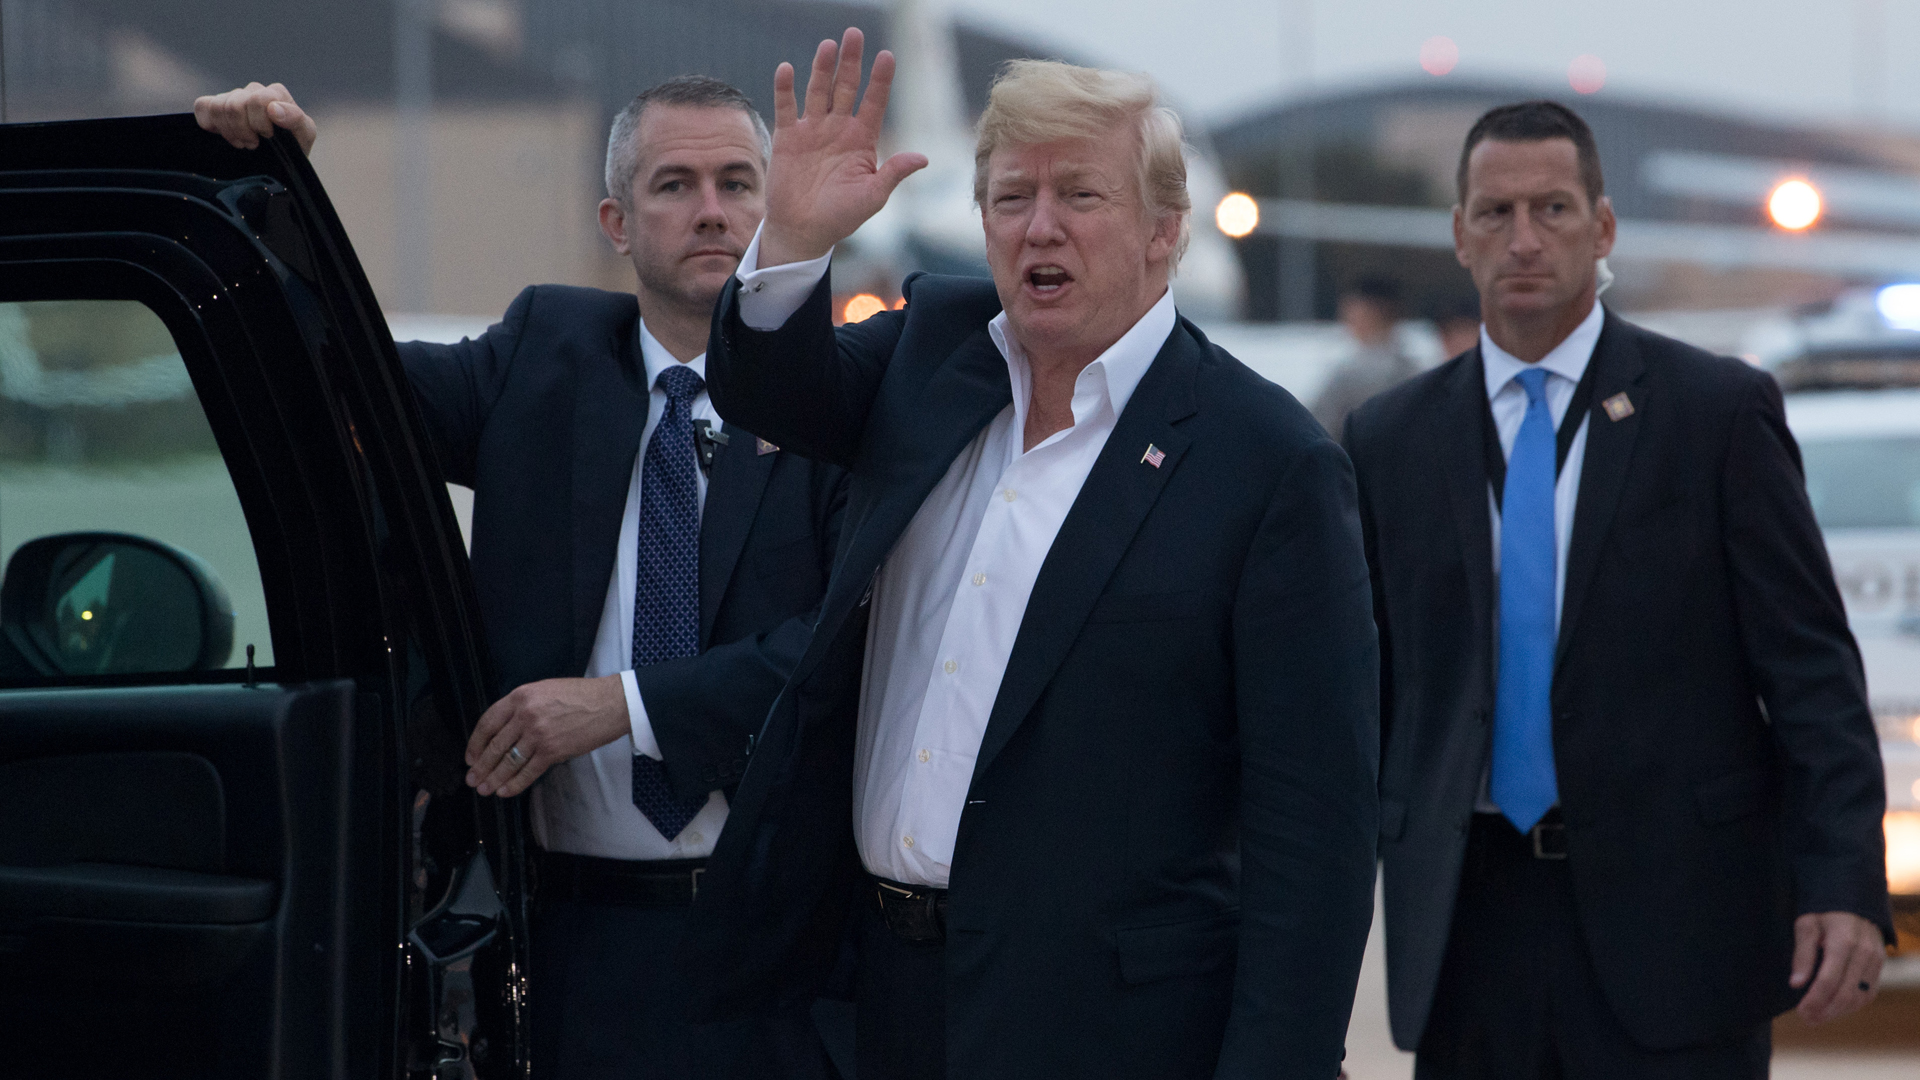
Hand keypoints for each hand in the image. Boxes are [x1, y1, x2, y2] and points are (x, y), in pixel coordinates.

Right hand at [193, 82, 316, 154]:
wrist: (279, 162)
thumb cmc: (293, 147)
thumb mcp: (304, 136)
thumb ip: (296, 119)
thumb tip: (274, 109)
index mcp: (276, 93)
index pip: (258, 100)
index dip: (259, 124)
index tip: (267, 138)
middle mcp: (254, 90)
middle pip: (235, 105)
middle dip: (244, 131)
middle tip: (254, 144)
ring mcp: (233, 96)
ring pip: (218, 107)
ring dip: (229, 132)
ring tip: (243, 143)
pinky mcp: (214, 105)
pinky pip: (202, 106)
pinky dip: (210, 123)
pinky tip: (224, 134)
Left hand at [464, 676, 630, 796]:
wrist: (609, 704)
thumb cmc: (580, 695)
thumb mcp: (544, 690)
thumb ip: (522, 706)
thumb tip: (504, 731)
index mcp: (520, 696)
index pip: (487, 722)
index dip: (475, 743)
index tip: (470, 757)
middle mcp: (525, 714)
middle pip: (495, 746)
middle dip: (481, 766)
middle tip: (472, 780)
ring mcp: (538, 734)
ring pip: (508, 762)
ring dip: (494, 779)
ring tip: (484, 789)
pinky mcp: (552, 751)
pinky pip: (528, 772)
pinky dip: (514, 784)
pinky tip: (505, 791)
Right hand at [759, 27, 926, 266]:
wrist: (804, 231)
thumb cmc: (841, 216)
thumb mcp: (872, 197)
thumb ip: (893, 174)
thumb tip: (923, 158)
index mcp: (862, 139)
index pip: (874, 102)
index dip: (880, 80)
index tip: (887, 56)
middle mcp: (838, 128)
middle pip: (846, 88)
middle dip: (851, 62)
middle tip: (855, 34)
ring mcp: (812, 130)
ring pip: (818, 91)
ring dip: (822, 69)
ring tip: (829, 46)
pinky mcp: (787, 137)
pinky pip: (786, 108)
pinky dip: (786, 89)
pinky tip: (788, 69)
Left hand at [1790, 910, 1885, 1023]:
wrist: (1853, 902)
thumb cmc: (1823, 913)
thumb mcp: (1806, 925)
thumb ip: (1802, 954)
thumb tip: (1796, 984)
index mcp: (1844, 941)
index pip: (1829, 980)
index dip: (1815, 1000)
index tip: (1801, 1011)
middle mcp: (1864, 953)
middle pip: (1846, 993)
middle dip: (1825, 1011)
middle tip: (1807, 1020)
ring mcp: (1876, 960)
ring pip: (1860, 997)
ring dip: (1839, 1012)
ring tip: (1818, 1018)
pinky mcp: (1880, 965)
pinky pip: (1869, 992)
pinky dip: (1853, 1005)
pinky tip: (1835, 1008)